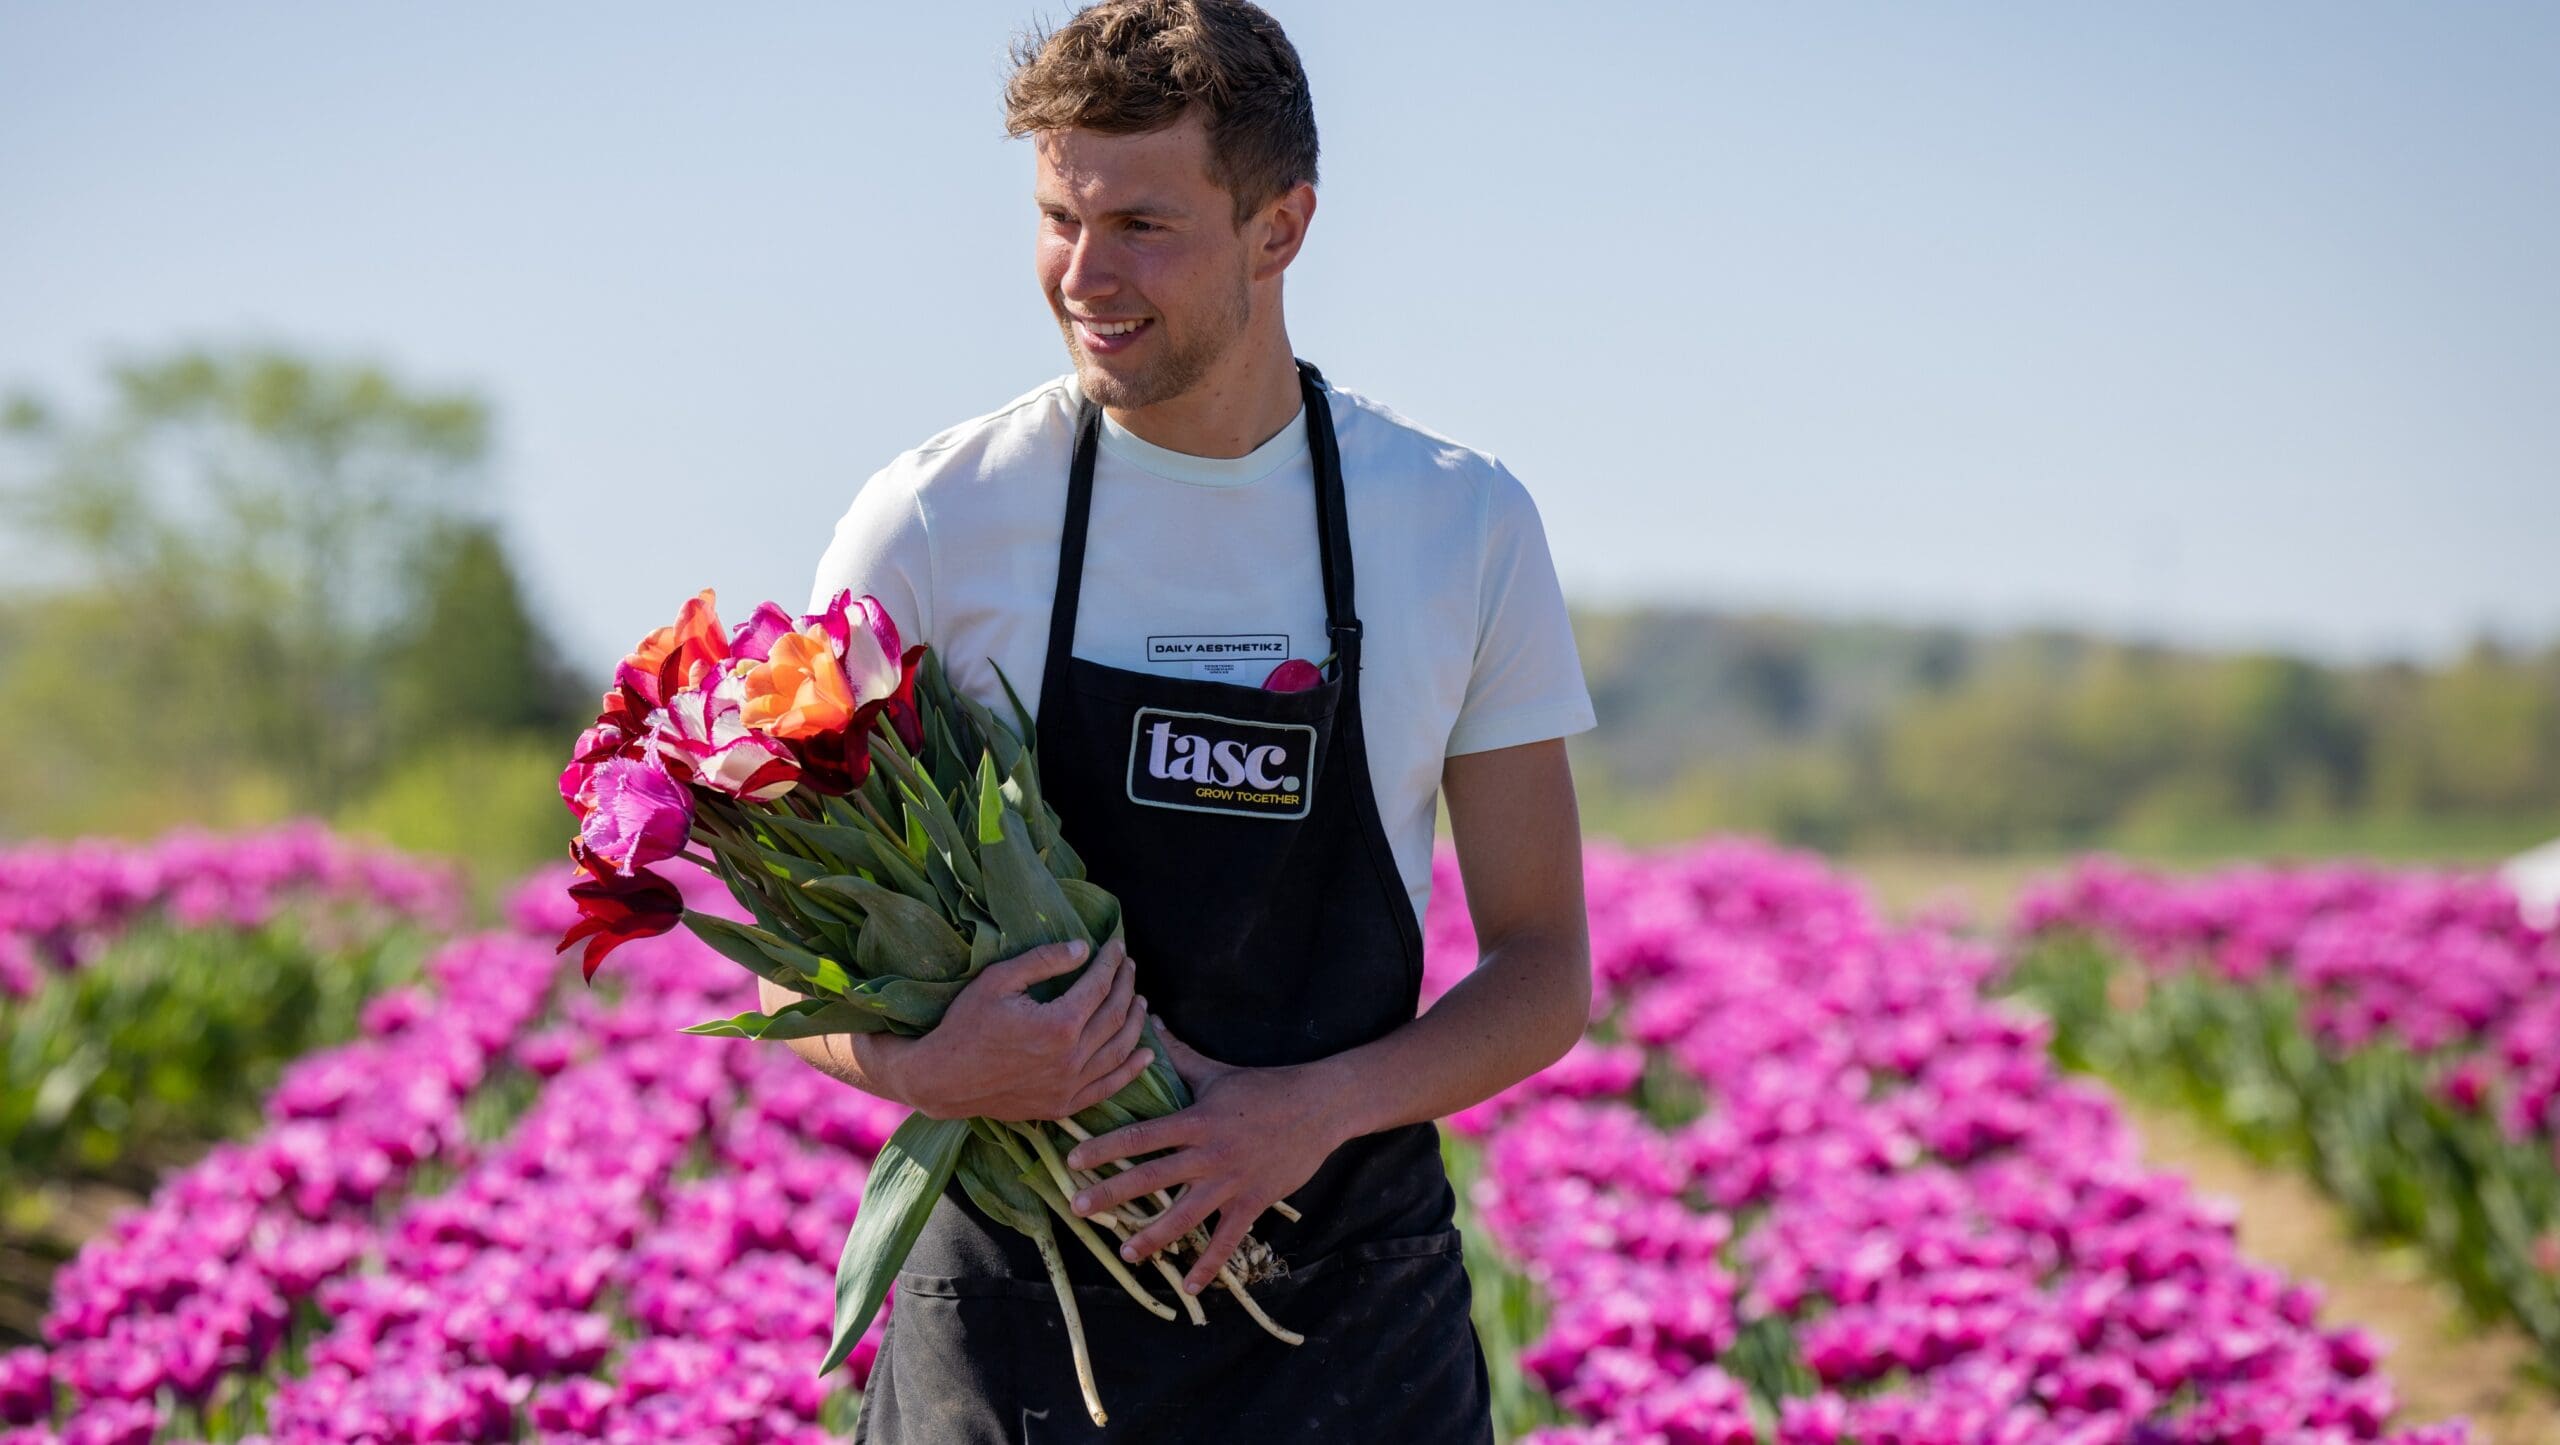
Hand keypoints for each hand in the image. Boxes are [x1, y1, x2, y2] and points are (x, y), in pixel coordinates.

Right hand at [885, 935, 1153, 1121]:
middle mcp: (1071, 1058)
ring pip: (1120, 1050)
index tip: (1116, 946)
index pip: (1099, 986)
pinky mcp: (1063, 1106)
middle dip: (1126, 986)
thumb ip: (1043, 961)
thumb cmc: (965, 1024)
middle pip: (1115, 1015)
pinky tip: (1146, 1054)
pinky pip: (1109, 1087)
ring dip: (1135, 1023)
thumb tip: (1083, 948)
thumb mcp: (998, 980)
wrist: (942, 1079)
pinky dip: (1132, 1070)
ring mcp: (1069, 1086)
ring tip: (1139, 1001)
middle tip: (1129, 967)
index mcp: (1057, 1024)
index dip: (1111, 963)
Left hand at [1061, 1015, 1344, 1293]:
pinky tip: (1189, 1288)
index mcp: (1196, 1120)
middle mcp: (1209, 1154)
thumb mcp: (1217, 1071)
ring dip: (1153, 1236)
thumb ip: (1178, 1055)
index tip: (1074, 1160)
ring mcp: (1232, 1182)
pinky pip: (1227, 1240)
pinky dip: (1208, 1265)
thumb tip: (1149, 1021)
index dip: (1105, 1147)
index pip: (1141, 1135)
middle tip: (1078, 1208)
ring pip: (1185, 1216)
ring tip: (1126, 1252)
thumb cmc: (1264, 1087)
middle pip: (1152, 1177)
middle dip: (1112, 1194)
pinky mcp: (1254, 1202)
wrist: (1320, 1107)